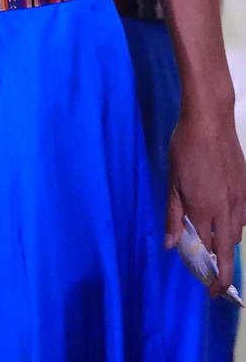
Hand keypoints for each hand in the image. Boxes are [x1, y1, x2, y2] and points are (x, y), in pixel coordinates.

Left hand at [166, 111, 245, 293]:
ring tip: (216, 252)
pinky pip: (244, 217)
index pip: (208, 252)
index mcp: (204, 210)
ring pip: (237, 234)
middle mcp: (226, 209)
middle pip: (228, 250)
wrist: (210, 121)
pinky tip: (226, 224)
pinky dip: (235, 227)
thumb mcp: (172, 182)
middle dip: (224, 272)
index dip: (208, 273)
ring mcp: (240, 199)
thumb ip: (173, 215)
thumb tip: (171, 245)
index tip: (208, 289)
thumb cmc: (185, 149)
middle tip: (216, 283)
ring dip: (228, 248)